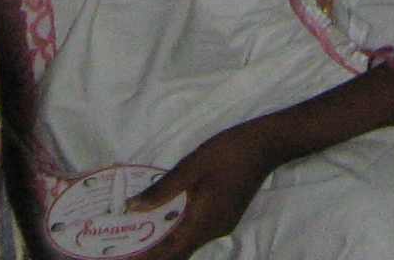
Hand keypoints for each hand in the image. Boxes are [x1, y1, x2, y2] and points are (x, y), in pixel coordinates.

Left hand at [128, 125, 274, 259]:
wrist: (266, 145)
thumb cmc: (227, 153)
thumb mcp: (190, 167)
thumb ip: (162, 190)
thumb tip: (132, 207)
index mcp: (203, 223)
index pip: (170, 252)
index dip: (147, 257)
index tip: (127, 255)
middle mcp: (212, 231)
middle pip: (178, 251)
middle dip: (153, 250)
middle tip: (127, 241)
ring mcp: (221, 225)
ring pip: (187, 241)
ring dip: (165, 239)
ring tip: (139, 229)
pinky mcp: (225, 216)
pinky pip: (196, 230)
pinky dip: (178, 229)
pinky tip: (165, 215)